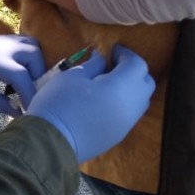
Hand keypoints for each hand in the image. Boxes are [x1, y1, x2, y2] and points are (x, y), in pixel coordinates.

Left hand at [0, 36, 46, 116]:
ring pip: (34, 47)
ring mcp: (3, 40)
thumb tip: (20, 113)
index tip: (31, 112)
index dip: (30, 95)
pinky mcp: (3, 40)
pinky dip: (31, 58)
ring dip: (37, 65)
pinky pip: (27, 44)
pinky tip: (23, 73)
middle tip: (29, 95)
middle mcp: (2, 46)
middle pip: (34, 56)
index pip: (21, 76)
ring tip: (27, 84)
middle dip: (37, 77)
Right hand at [26, 45, 154, 162]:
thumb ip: (92, 65)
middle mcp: (131, 106)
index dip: (126, 54)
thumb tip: (101, 59)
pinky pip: (130, 114)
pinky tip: (105, 101)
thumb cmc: (58, 104)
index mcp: (120, 87)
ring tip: (109, 83)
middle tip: (113, 65)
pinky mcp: (118, 136)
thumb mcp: (72, 76)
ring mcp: (126, 124)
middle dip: (133, 70)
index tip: (112, 50)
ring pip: (141, 100)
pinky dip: (124, 103)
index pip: (137, 64)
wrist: (49, 144)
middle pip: (146, 82)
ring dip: (131, 88)